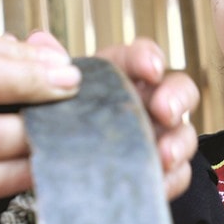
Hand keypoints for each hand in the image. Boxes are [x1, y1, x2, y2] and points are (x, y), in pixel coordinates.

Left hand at [29, 31, 199, 199]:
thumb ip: (48, 67)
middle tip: (164, 111)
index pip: (142, 56)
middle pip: (179, 89)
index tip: (149, 69)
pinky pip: (177, 174)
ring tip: (163, 156)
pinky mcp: (159, 172)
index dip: (149, 58)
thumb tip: (39, 39)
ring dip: (178, 142)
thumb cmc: (61, 123)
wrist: (57, 169)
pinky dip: (170, 179)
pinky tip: (156, 184)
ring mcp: (157, 137)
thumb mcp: (50, 96)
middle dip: (176, 97)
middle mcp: (147, 102)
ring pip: (184, 133)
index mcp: (122, 76)